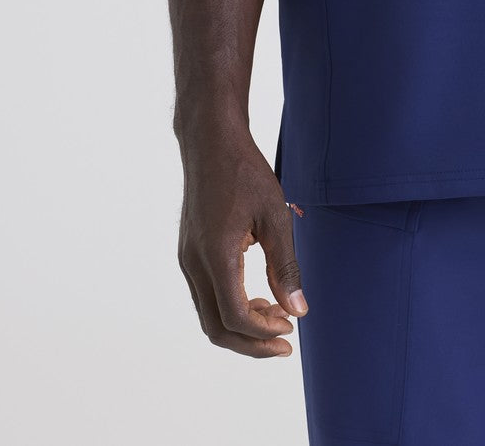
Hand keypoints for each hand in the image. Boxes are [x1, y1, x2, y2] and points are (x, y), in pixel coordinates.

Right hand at [177, 125, 308, 355]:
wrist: (211, 141)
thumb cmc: (245, 172)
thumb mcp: (275, 216)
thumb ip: (285, 266)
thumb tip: (297, 310)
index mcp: (215, 256)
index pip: (235, 317)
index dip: (263, 333)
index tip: (291, 328)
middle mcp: (193, 264)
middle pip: (215, 327)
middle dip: (251, 343)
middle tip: (285, 341)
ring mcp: (187, 259)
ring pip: (208, 315)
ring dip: (241, 326)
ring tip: (276, 316)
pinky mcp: (188, 253)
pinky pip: (205, 296)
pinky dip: (229, 307)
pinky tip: (257, 295)